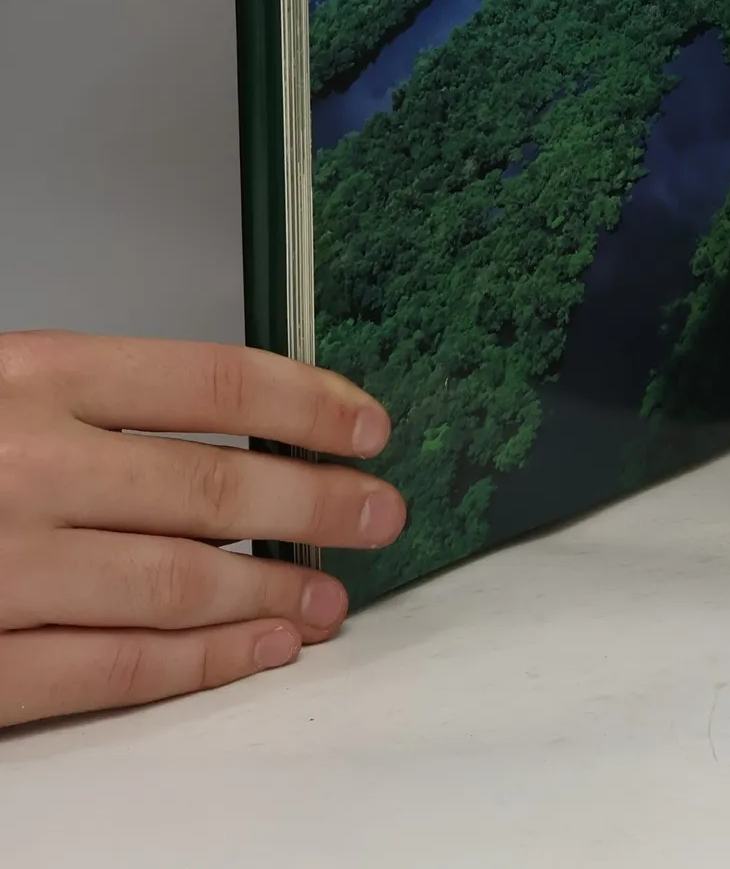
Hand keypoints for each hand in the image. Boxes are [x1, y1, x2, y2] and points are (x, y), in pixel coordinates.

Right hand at [0, 332, 404, 729]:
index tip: (367, 427)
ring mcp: (5, 568)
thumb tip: (237, 424)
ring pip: (181, 582)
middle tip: (378, 514)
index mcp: (40, 376)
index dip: (310, 407)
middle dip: (317, 504)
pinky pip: (113, 667)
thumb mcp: (2, 381)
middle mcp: (30, 468)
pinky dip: (201, 661)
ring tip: (331, 596)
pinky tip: (261, 647)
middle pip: (215, 486)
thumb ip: (98, 402)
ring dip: (275, 591)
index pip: (216, 383)